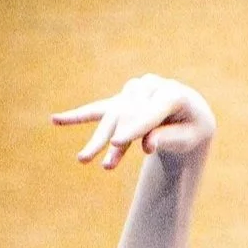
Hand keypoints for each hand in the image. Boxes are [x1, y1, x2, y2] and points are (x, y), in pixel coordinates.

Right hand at [54, 75, 214, 171]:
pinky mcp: (121, 102)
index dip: (134, 129)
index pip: (149, 112)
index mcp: (172, 93)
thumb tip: (147, 144)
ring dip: (98, 140)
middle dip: (110, 138)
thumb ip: (168, 138)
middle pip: (126, 114)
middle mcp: (149, 87)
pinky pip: (97, 110)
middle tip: (99, 160)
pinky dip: (77, 116)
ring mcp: (133, 93)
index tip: (117, 144)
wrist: (190, 115)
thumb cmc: (192, 128)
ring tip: (82, 160)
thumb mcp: (189, 137)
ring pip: (110, 117)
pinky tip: (55, 120)